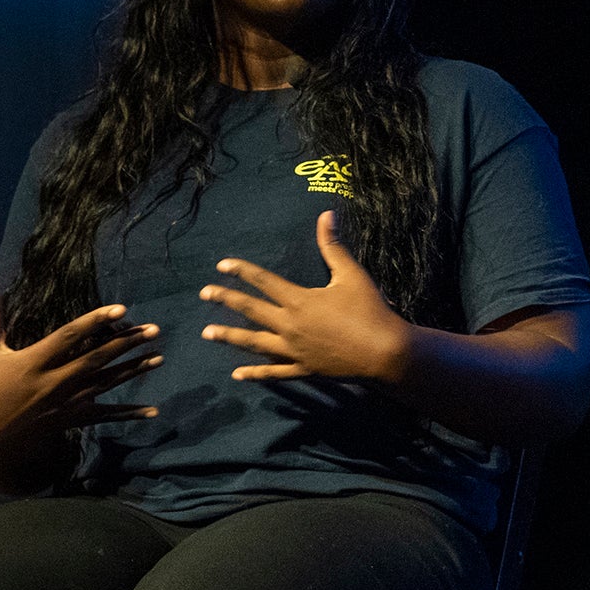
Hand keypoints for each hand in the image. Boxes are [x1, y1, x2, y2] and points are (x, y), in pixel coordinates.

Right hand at [0, 276, 161, 491]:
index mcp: (32, 362)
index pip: (69, 337)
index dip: (96, 321)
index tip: (121, 309)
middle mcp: (51, 383)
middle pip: (96, 360)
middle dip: (126, 344)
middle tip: (154, 330)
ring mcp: (62, 405)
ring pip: (105, 385)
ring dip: (133, 370)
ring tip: (159, 357)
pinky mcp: (67, 421)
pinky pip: (103, 416)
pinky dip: (128, 414)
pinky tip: (152, 411)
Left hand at [200, 210, 412, 381]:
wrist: (384, 352)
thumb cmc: (369, 310)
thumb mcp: (352, 274)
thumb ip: (333, 246)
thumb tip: (326, 215)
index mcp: (299, 300)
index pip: (263, 281)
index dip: (242, 271)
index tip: (222, 265)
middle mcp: (290, 325)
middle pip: (251, 310)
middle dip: (226, 299)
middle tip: (205, 293)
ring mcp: (294, 350)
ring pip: (254, 342)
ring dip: (230, 336)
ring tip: (207, 333)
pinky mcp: (304, 368)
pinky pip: (274, 372)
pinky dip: (256, 373)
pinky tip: (239, 374)